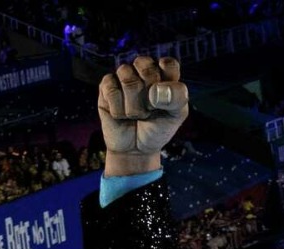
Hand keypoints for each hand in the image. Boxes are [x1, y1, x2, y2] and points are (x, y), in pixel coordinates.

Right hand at [97, 56, 188, 175]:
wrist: (137, 149)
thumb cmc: (158, 128)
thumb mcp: (176, 115)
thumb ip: (176, 97)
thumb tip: (155, 90)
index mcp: (164, 73)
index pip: (168, 63)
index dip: (167, 84)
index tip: (166, 103)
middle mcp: (143, 70)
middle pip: (146, 66)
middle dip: (150, 96)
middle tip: (151, 109)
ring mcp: (124, 76)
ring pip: (127, 77)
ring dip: (134, 105)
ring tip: (137, 114)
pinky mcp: (106, 86)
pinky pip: (111, 90)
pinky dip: (119, 110)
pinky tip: (122, 115)